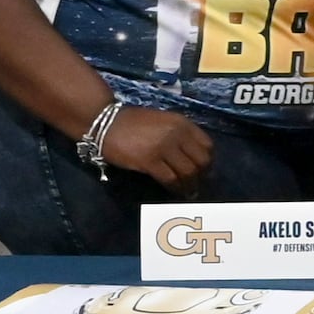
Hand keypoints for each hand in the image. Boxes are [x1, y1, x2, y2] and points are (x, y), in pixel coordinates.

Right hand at [102, 106, 216, 188]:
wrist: (105, 122)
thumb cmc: (133, 122)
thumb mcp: (163, 121)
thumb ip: (179, 135)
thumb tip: (192, 156)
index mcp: (182, 123)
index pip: (207, 146)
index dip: (208, 161)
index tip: (205, 171)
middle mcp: (177, 134)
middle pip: (201, 161)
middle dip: (202, 176)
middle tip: (198, 185)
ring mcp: (164, 148)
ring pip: (188, 172)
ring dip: (190, 185)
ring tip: (188, 192)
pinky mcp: (150, 161)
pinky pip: (170, 179)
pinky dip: (175, 188)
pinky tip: (175, 192)